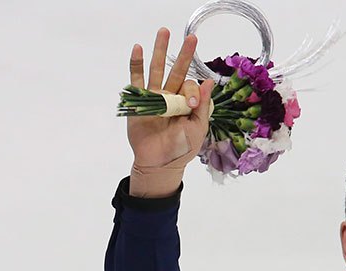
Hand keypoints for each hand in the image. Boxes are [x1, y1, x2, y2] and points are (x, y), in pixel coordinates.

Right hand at [126, 28, 214, 197]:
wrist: (159, 164)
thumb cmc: (181, 149)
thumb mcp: (198, 129)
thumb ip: (203, 106)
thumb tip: (208, 82)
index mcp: (186, 103)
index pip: (190, 86)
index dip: (192, 92)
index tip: (190, 106)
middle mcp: (170, 97)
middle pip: (176, 70)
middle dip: (183, 54)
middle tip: (191, 37)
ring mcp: (154, 98)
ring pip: (156, 70)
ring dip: (159, 51)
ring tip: (163, 31)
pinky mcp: (138, 103)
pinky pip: (136, 81)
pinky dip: (136, 65)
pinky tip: (138, 49)